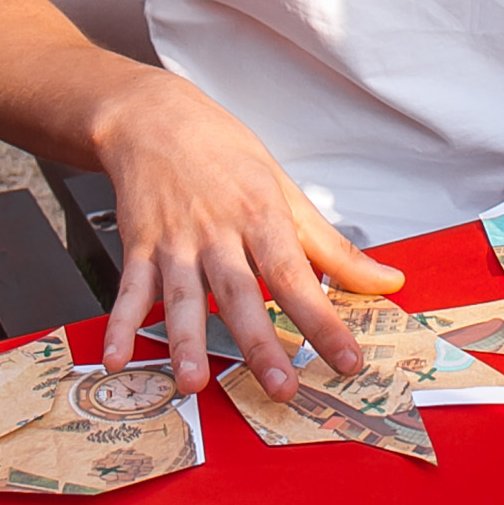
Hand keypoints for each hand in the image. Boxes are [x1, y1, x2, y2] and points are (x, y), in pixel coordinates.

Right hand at [91, 70, 403, 402]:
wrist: (154, 118)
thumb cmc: (223, 153)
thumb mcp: (286, 190)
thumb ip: (332, 246)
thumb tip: (386, 281)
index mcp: (261, 216)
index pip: (297, 276)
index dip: (323, 320)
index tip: (346, 358)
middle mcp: (218, 232)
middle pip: (240, 294)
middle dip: (260, 344)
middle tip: (280, 386)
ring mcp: (175, 242)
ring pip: (183, 297)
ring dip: (186, 341)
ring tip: (193, 382)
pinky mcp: (138, 247)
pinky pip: (129, 290)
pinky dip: (121, 325)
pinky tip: (117, 357)